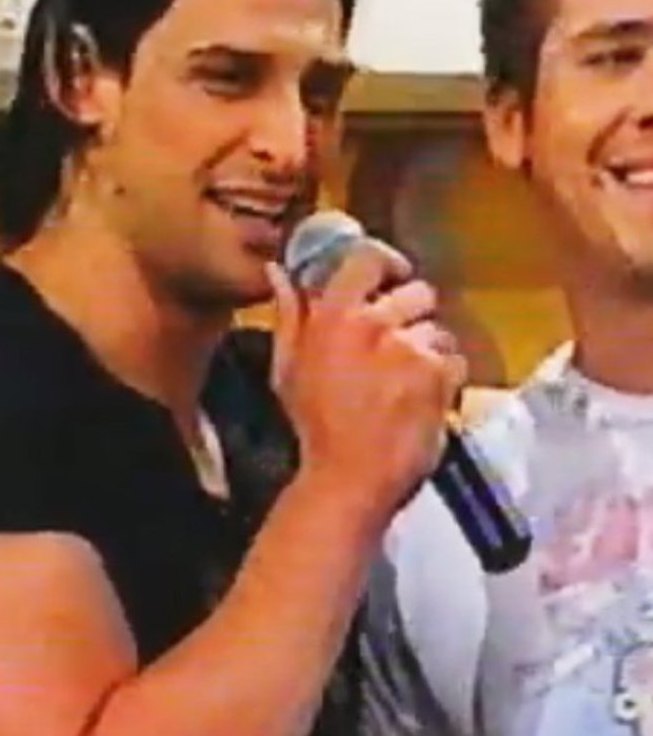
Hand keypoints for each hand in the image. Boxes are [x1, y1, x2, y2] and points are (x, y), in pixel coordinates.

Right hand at [266, 241, 465, 522]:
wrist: (349, 477)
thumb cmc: (314, 427)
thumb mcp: (287, 368)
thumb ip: (288, 315)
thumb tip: (279, 272)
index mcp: (333, 317)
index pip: (368, 258)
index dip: (385, 262)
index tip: (390, 275)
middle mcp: (375, 325)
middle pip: (416, 292)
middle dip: (413, 314)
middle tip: (400, 345)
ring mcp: (410, 350)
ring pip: (438, 330)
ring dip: (430, 350)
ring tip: (410, 383)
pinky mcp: (439, 376)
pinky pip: (456, 361)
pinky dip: (447, 379)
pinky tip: (425, 401)